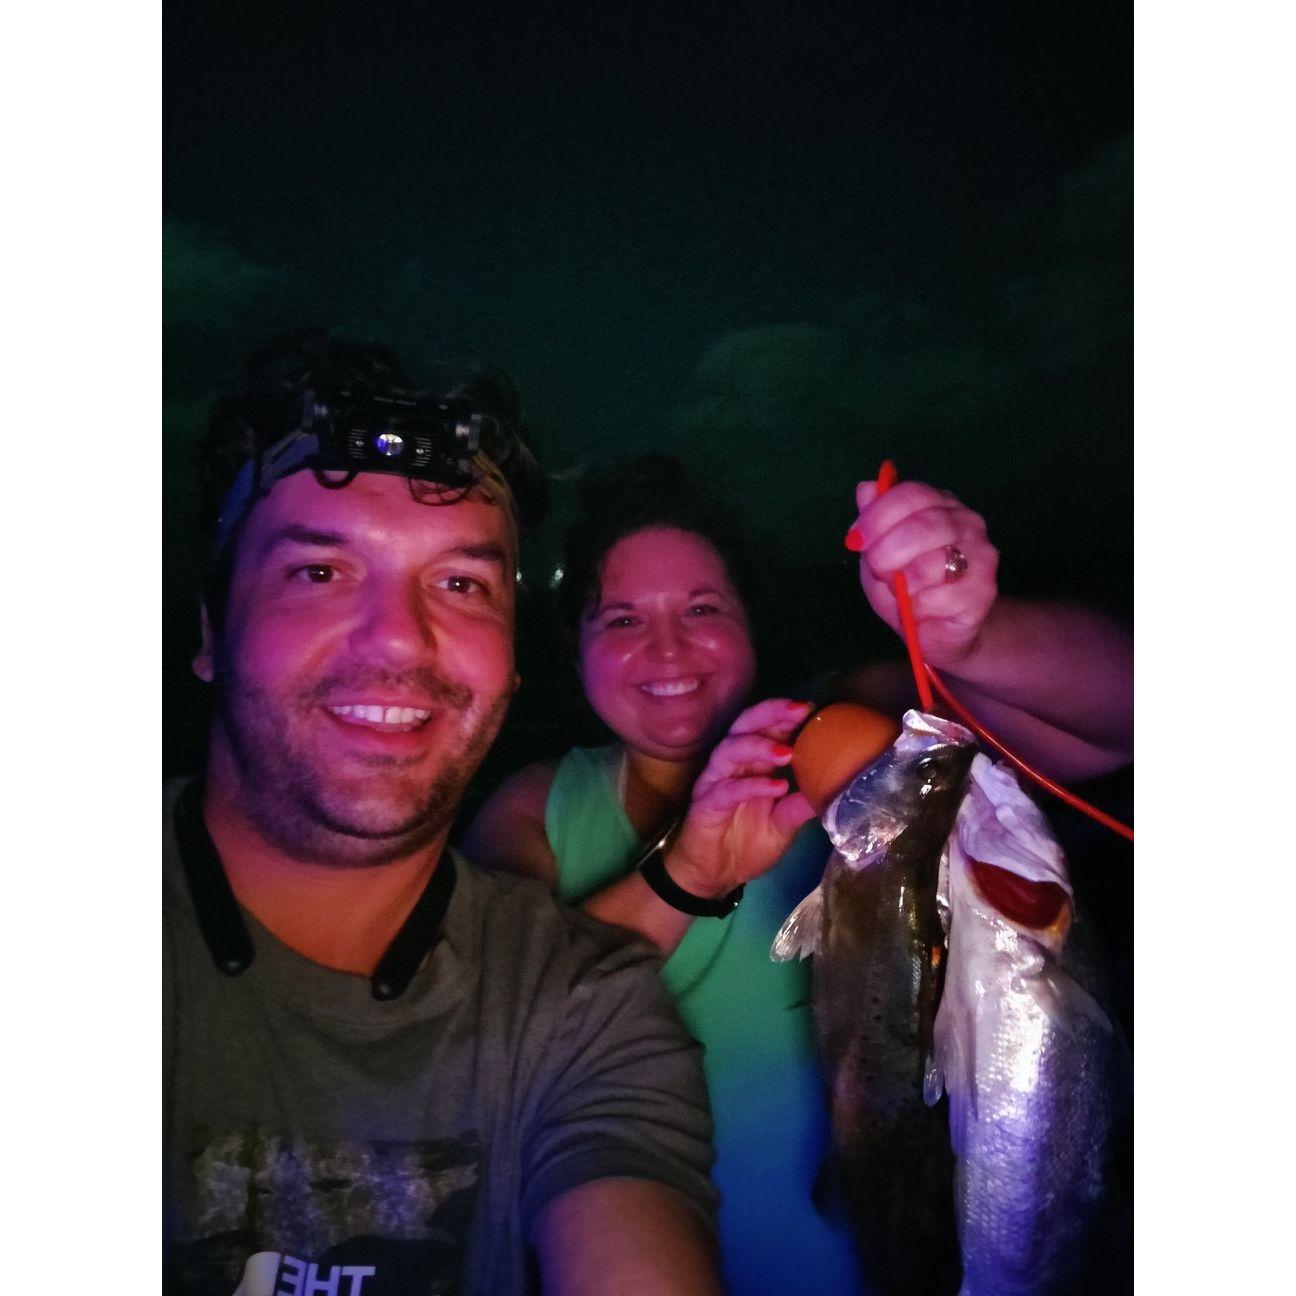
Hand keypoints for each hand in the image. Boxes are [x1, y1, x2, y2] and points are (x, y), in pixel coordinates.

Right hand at [665, 698, 816, 899]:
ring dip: (759, 746)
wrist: (714, 876)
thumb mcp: (784, 825)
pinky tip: (776, 787)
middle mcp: (732, 766)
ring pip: (730, 750)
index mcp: (753, 764)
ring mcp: (715, 782)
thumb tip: (836, 788)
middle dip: (771, 714)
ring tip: (787, 752)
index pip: (767, 728)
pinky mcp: (704, 804)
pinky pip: (726, 790)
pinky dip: (751, 786)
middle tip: (798, 711)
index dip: (786, 715)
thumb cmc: (747, 844)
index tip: (813, 709)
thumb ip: (801, 805)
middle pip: (745, 726)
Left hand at [849, 478, 998, 667]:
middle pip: (923, 525)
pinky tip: (921, 610)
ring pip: (932, 563)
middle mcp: (966, 522)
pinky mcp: (984, 590)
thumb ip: (872, 521)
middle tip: (879, 571)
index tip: (857, 540)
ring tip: (903, 592)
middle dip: (887, 552)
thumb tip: (865, 489)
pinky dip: (919, 608)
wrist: (938, 628)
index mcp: (939, 504)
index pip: (911, 495)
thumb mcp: (878, 551)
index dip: (877, 517)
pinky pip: (940, 597)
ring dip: (904, 584)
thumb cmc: (907, 586)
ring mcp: (980, 554)